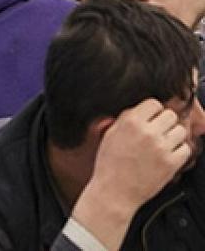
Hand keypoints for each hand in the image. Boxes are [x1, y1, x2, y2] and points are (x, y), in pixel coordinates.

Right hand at [70, 99, 191, 247]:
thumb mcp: (109, 135)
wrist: (114, 192)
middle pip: (171, 115)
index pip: (154, 103)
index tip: (151, 118)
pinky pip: (186, 148)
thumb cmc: (109, 164)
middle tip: (158, 132)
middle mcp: (148, 132)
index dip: (153, 111)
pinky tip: (167, 155)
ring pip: (181, 130)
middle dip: (165, 122)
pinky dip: (179, 151)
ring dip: (173, 136)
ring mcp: (161, 147)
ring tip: (163, 145)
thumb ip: (124, 119)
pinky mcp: (171, 163)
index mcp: (130, 122)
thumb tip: (138, 109)